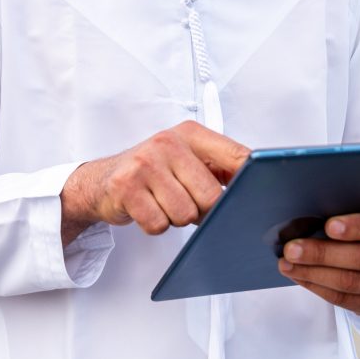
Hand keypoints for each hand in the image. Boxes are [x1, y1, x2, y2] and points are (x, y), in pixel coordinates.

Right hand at [60, 121, 248, 244]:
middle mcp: (168, 142)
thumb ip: (220, 167)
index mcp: (191, 134)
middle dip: (202, 210)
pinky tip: (147, 208)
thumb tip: (257, 185)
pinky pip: (159, 224)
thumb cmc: (152, 170)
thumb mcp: (186, 158)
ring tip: (163, 202)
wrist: (101, 179)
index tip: (258, 195)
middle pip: (211, 196)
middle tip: (185, 200)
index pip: (237, 157)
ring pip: (185, 214)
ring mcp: (146, 163)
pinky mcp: (126, 186)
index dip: (251, 180)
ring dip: (176, 218)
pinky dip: (155, 224)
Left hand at [277, 208, 359, 315]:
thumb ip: (354, 207)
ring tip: (288, 263)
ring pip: (352, 282)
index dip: (359, 227)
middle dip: (323, 253)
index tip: (329, 225)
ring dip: (314, 273)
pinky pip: (345, 300)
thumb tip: (311, 207)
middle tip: (292, 248)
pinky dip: (318, 287)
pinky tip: (300, 276)